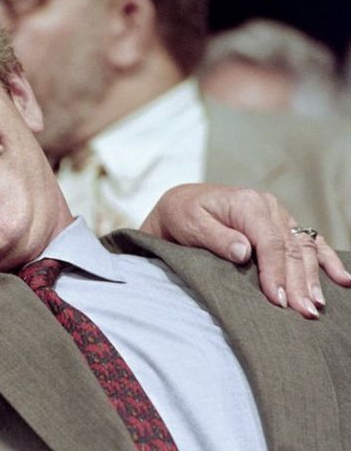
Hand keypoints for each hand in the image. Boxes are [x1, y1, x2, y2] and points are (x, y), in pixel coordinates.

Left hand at [140, 183, 350, 318]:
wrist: (182, 204)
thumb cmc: (183, 215)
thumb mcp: (191, 223)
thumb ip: (217, 238)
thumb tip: (243, 252)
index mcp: (248, 203)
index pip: (269, 242)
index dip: (276, 272)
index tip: (278, 299)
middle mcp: (269, 207)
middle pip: (290, 249)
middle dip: (298, 283)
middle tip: (303, 312)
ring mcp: (280, 215)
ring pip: (304, 249)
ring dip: (312, 279)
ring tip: (316, 306)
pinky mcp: (284, 225)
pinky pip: (311, 242)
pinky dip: (327, 261)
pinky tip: (343, 280)